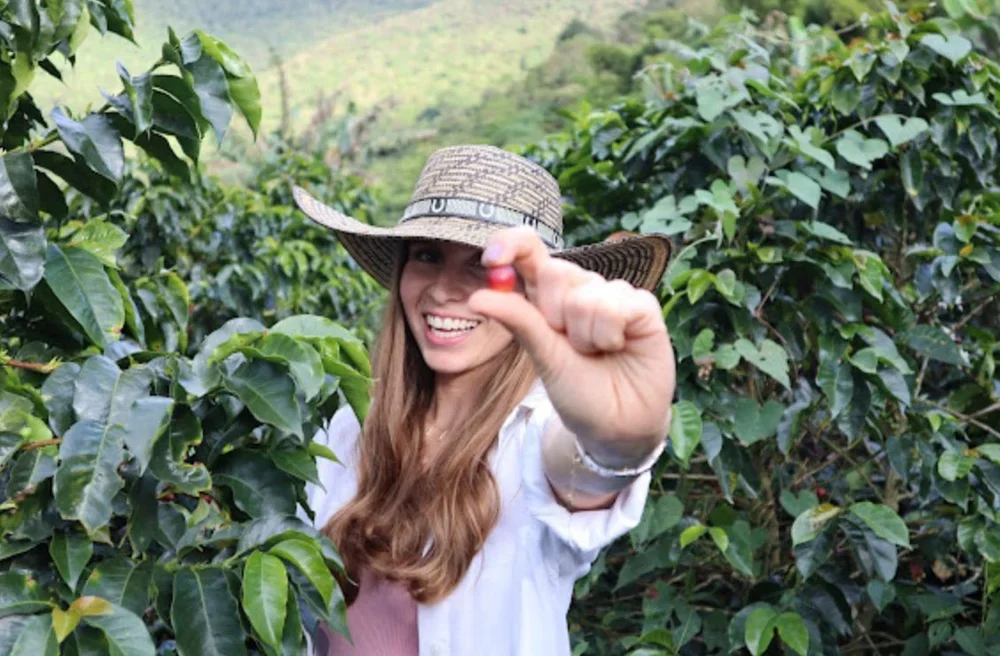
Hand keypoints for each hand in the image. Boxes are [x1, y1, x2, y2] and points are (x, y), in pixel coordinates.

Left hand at [468, 228, 675, 461]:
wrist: (617, 425)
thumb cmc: (578, 390)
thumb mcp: (543, 357)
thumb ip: (519, 321)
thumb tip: (477, 297)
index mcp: (547, 296)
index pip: (528, 250)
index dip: (510, 243)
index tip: (492, 259)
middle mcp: (579, 289)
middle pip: (557, 271)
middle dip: (555, 316)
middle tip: (570, 346)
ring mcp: (612, 294)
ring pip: (587, 294)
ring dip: (586, 335)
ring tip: (597, 353)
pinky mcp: (642, 306)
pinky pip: (619, 303)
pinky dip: (611, 333)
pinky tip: (619, 347)